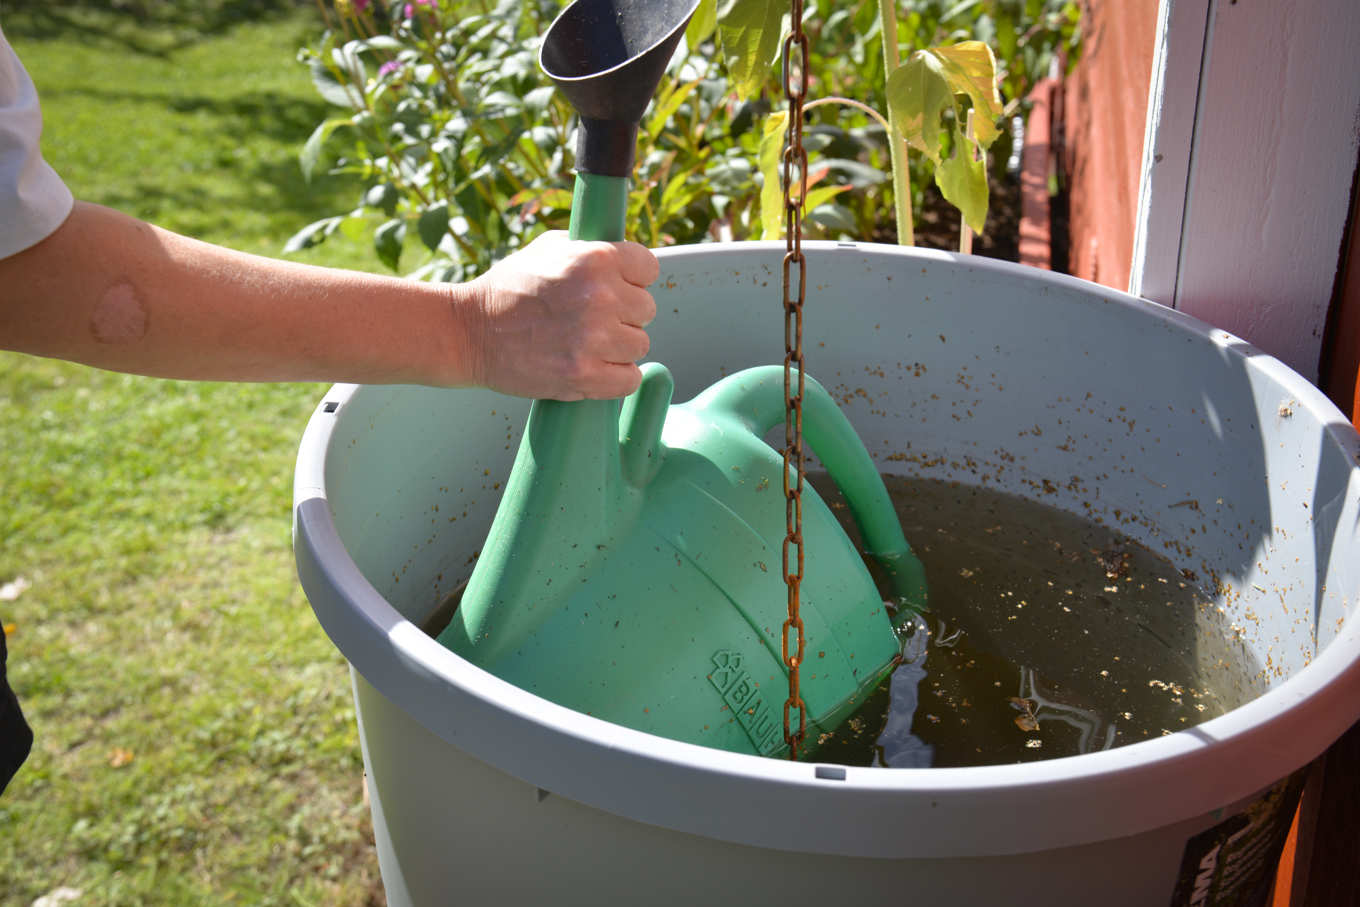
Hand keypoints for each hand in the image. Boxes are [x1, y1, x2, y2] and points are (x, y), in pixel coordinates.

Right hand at [457, 230, 658, 399]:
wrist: (470, 333)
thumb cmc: (509, 289)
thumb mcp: (549, 248)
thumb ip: (593, 249)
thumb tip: (627, 258)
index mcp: (595, 259)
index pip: (648, 268)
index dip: (632, 278)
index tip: (616, 286)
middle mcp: (600, 297)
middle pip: (646, 309)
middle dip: (623, 313)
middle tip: (592, 317)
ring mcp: (593, 340)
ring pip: (640, 345)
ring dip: (618, 346)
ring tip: (586, 341)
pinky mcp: (584, 376)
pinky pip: (629, 379)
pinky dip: (614, 376)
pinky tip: (592, 365)